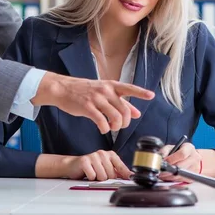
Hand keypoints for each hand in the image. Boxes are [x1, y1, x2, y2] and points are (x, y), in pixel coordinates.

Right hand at [32, 72, 154, 133]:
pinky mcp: (87, 106)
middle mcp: (105, 90)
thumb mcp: (103, 92)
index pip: (129, 88)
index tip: (151, 95)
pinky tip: (103, 129)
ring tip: (111, 127)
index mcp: (111, 85)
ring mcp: (96, 98)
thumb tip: (137, 113)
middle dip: (125, 122)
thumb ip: (121, 102)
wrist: (63, 89)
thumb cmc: (84, 91)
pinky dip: (105, 129)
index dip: (141, 92)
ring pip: (115, 117)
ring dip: (116, 127)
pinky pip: (101, 121)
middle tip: (120, 126)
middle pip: (124, 110)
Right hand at [61, 150, 132, 180]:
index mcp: (110, 155)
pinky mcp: (85, 161)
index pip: (121, 166)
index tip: (131, 178)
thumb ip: (118, 171)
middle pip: (111, 174)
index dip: (126, 174)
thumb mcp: (106, 168)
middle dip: (106, 178)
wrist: (73, 165)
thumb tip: (130, 176)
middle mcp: (102, 153)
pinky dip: (90, 177)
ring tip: (93, 173)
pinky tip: (87, 173)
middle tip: (99, 174)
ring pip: (102, 176)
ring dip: (97, 179)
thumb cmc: (91, 167)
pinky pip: (92, 176)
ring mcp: (93, 156)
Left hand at [159, 142, 201, 181]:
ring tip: (162, 175)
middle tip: (160, 171)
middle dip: (168, 170)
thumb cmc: (180, 152)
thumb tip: (160, 157)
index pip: (182, 154)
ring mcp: (194, 169)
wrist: (192, 158)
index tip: (164, 161)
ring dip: (169, 176)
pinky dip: (172, 180)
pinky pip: (181, 181)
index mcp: (189, 149)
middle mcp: (194, 159)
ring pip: (180, 176)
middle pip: (181, 167)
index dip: (171, 159)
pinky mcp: (192, 178)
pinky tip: (167, 177)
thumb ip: (165, 150)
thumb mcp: (172, 147)